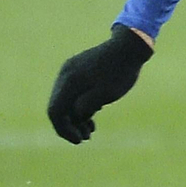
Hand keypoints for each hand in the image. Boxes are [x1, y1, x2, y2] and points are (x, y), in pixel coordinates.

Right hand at [47, 26, 153, 143]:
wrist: (130, 46)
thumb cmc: (121, 71)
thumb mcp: (106, 94)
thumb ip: (86, 107)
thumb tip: (74, 116)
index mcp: (69, 82)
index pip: (55, 112)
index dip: (64, 130)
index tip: (79, 141)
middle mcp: (65, 75)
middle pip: (58, 106)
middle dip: (70, 125)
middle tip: (86, 138)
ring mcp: (71, 71)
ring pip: (66, 100)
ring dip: (76, 117)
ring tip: (91, 130)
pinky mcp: (79, 70)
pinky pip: (73, 92)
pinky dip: (80, 105)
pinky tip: (92, 115)